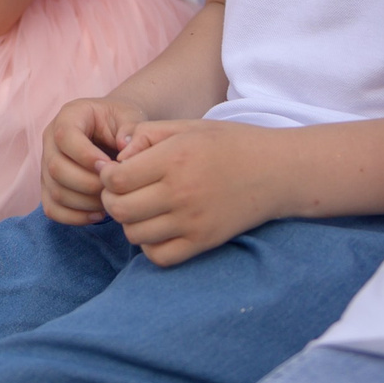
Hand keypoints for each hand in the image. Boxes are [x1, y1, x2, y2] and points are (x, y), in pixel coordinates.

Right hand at [42, 95, 147, 223]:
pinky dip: (75, 217)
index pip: (64, 136)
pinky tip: (99, 214)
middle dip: (88, 184)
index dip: (86, 155)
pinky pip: (52, 208)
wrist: (114, 129)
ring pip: (54, 191)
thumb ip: (132, 130)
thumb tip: (126, 150)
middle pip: (55, 168)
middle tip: (114, 188)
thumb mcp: (130, 116)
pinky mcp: (49, 186)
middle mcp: (50, 139)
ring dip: (84, 202)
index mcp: (69, 116)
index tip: (111, 167)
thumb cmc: (122, 122)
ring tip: (110, 201)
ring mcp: (46, 164)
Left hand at [97, 118, 283, 265]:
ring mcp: (192, 221)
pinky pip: (159, 256)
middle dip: (111, 200)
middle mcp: (181, 192)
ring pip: (134, 235)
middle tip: (122, 191)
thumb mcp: (189, 126)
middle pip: (119, 209)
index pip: (116, 180)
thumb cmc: (230, 143)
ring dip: (130, 222)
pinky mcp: (203, 242)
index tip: (116, 171)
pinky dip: (150, 245)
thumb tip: (117, 156)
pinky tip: (158, 228)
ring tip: (142, 208)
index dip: (106, 176)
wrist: (277, 171)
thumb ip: (147, 134)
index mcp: (175, 158)